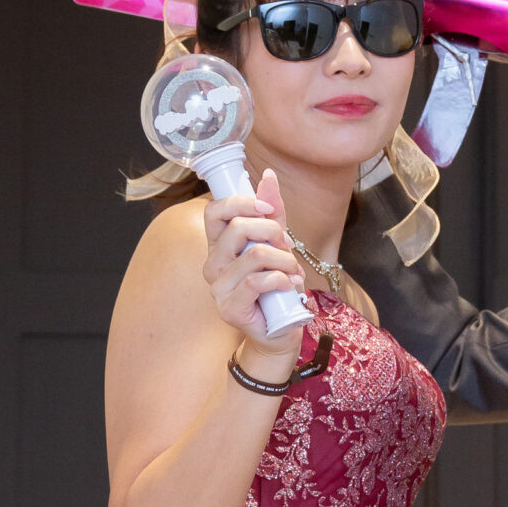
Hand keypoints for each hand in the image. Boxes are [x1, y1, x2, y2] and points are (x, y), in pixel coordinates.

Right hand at [201, 169, 305, 351]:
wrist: (281, 330)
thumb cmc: (277, 287)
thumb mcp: (278, 244)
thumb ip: (272, 213)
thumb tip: (268, 176)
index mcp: (219, 245)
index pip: (214, 211)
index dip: (241, 202)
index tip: (269, 210)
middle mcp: (212, 264)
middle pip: (238, 228)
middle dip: (273, 232)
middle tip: (288, 247)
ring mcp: (217, 288)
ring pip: (254, 255)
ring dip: (285, 260)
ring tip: (294, 271)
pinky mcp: (229, 308)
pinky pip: (256, 282)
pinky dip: (281, 279)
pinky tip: (289, 285)